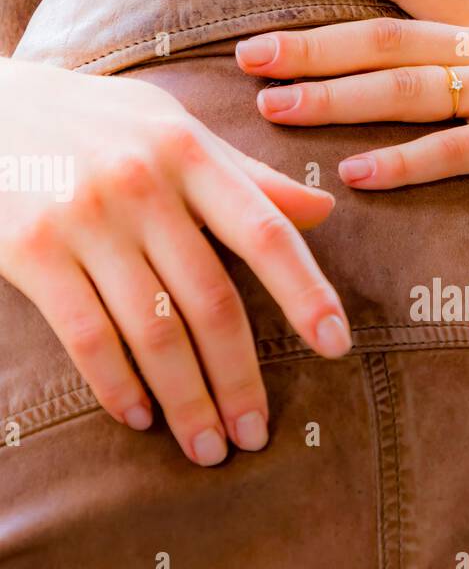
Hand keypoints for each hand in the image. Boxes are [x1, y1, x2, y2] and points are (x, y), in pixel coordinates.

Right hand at [0, 58, 350, 465]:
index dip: (305, 292)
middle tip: (255, 434)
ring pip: (153, 331)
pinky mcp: (31, 250)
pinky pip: (87, 337)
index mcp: (189, 152)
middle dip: (239, 379)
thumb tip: (323, 211)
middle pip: (211, 302)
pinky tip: (141, 418)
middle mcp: (142, 184)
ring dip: (187, 401)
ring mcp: (84, 219)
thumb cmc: (95, 122)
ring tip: (208, 446)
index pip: (265, 231)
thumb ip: (247, 176)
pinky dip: (118, 386)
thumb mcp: (172, 128)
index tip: (337, 345)